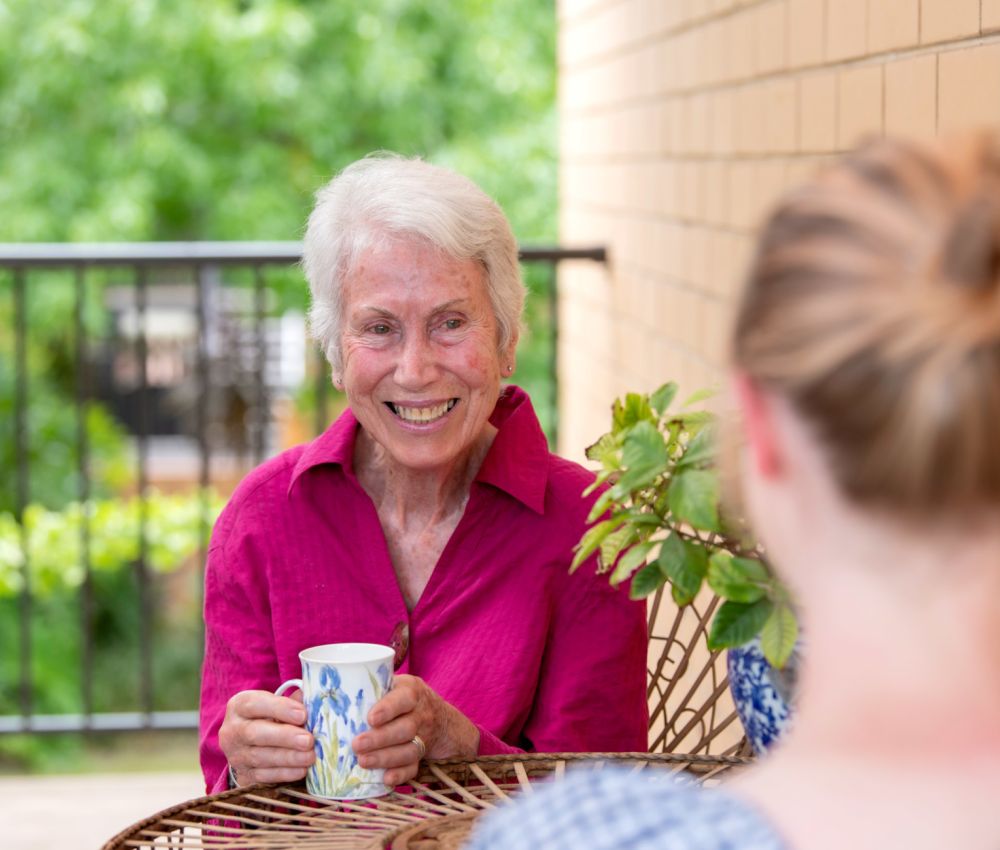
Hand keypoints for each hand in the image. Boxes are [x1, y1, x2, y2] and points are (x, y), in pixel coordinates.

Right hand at [219, 689, 315, 786]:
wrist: (248, 745)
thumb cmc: (268, 718)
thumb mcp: (276, 705)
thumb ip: (293, 702)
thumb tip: (316, 701)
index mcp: (239, 706)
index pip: (255, 704)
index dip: (280, 708)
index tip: (303, 714)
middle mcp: (232, 730)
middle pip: (255, 733)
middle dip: (285, 737)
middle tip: (308, 740)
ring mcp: (236, 754)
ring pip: (260, 757)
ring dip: (288, 758)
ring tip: (310, 756)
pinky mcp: (243, 775)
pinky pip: (263, 776)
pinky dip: (284, 773)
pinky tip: (301, 770)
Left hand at [351, 674, 479, 785]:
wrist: (440, 717)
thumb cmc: (403, 697)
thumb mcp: (395, 683)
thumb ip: (372, 685)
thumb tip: (330, 688)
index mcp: (411, 692)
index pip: (403, 698)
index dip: (388, 709)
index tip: (370, 719)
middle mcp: (421, 714)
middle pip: (405, 728)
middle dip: (380, 739)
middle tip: (356, 745)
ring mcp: (424, 737)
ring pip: (410, 750)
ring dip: (386, 758)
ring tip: (362, 761)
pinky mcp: (423, 756)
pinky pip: (414, 768)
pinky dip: (401, 775)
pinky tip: (385, 779)